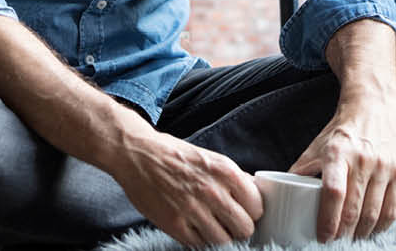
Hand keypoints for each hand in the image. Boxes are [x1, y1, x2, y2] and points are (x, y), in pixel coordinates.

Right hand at [110, 129, 262, 248]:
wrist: (138, 154)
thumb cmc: (174, 155)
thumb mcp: (211, 158)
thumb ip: (233, 177)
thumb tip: (254, 193)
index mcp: (225, 171)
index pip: (257, 206)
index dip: (252, 212)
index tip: (245, 213)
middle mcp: (212, 191)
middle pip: (245, 228)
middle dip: (240, 228)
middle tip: (230, 224)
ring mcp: (193, 210)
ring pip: (224, 241)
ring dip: (221, 237)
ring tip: (213, 228)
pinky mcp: (174, 225)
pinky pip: (200, 245)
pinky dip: (201, 241)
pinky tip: (196, 230)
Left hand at [289, 99, 395, 240]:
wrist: (374, 106)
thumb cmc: (342, 130)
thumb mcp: (318, 146)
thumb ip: (301, 170)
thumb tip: (281, 194)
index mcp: (338, 153)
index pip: (333, 193)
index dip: (328, 220)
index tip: (323, 237)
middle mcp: (362, 159)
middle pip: (353, 208)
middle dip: (343, 233)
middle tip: (335, 242)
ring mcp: (384, 166)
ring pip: (373, 213)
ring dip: (361, 233)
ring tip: (350, 239)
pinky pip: (392, 209)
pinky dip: (381, 226)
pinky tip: (371, 230)